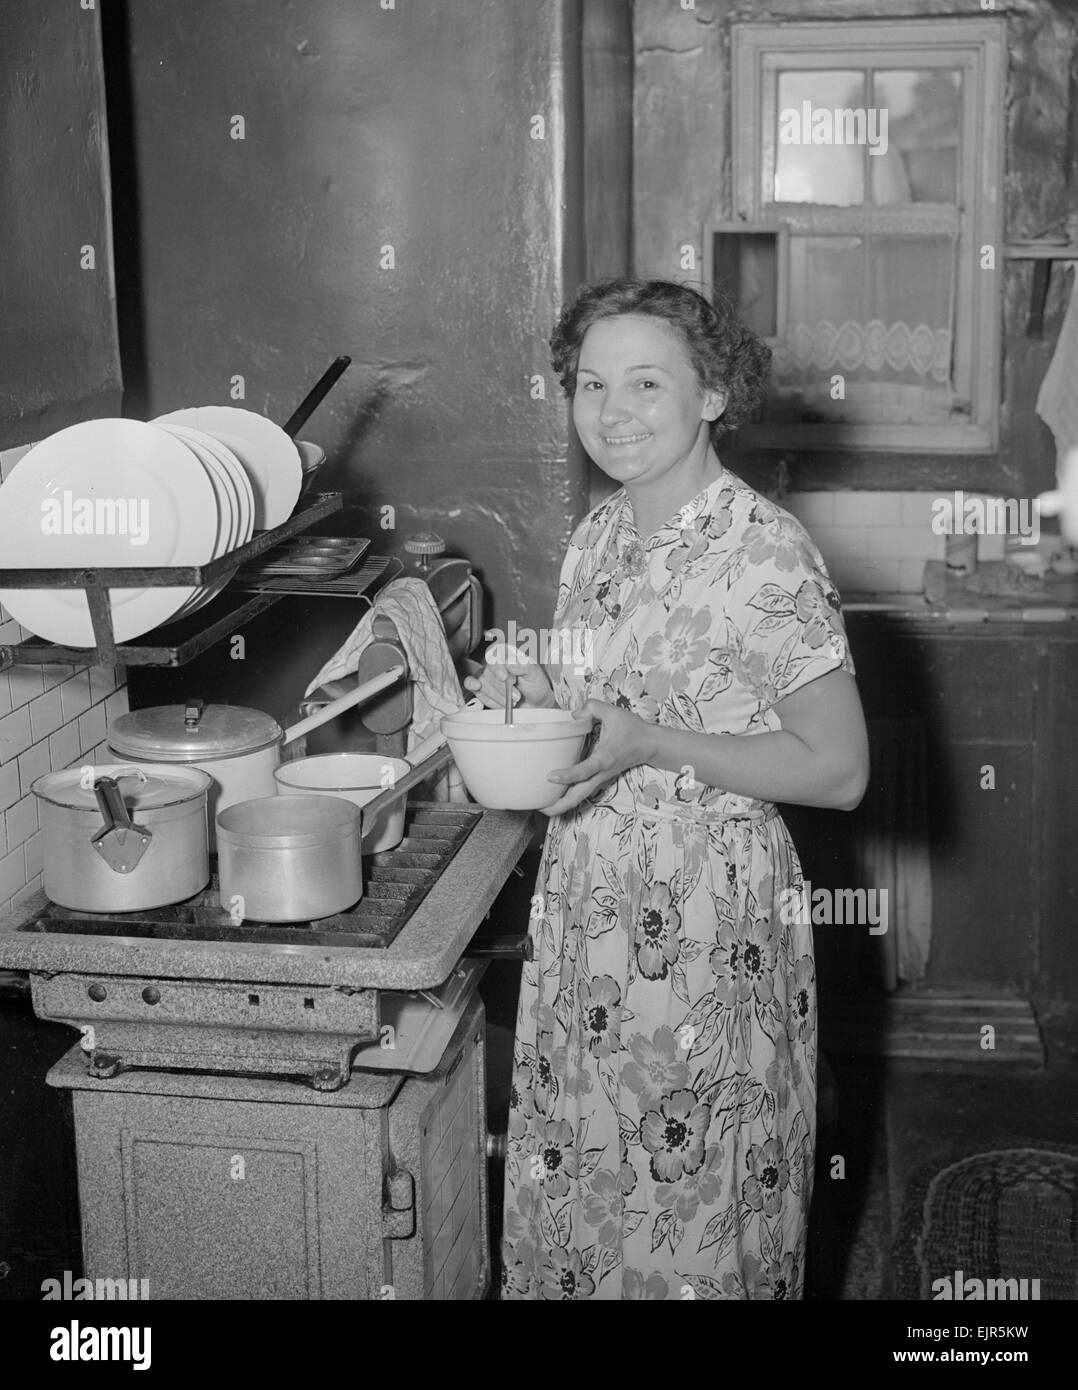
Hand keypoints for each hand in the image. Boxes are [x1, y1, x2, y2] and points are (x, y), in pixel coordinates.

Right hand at [463, 656, 554, 709]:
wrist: (534, 702)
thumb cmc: (534, 684)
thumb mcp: (534, 673)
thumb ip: (524, 665)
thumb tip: (509, 662)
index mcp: (508, 653)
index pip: (496, 651)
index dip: (498, 664)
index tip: (505, 677)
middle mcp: (495, 662)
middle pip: (489, 669)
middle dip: (502, 686)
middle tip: (516, 695)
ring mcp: (486, 674)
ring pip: (482, 679)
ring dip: (497, 694)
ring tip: (511, 701)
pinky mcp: (480, 687)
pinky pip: (470, 684)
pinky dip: (472, 684)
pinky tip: (477, 686)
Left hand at [538, 699, 655, 815]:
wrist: (650, 745)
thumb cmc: (632, 729)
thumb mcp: (614, 712)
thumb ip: (592, 707)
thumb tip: (573, 714)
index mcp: (605, 758)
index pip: (584, 771)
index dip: (567, 775)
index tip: (550, 776)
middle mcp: (602, 773)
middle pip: (579, 796)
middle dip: (559, 805)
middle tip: (539, 806)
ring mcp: (600, 779)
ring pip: (580, 797)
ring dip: (562, 804)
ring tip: (542, 806)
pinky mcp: (599, 779)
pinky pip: (582, 792)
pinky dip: (568, 797)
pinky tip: (554, 796)